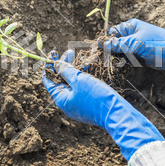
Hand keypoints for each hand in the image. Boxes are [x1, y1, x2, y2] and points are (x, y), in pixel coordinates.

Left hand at [42, 49, 164, 159]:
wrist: (116, 113)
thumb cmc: (96, 97)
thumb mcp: (79, 80)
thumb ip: (66, 71)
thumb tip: (55, 64)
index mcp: (61, 99)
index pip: (48, 81)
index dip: (49, 66)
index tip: (53, 54)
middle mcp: (67, 103)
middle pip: (60, 81)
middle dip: (64, 65)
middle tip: (69, 52)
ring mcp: (78, 104)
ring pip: (72, 83)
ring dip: (74, 70)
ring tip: (80, 57)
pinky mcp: (88, 103)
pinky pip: (81, 88)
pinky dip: (82, 78)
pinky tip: (88, 67)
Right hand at [103, 19, 164, 71]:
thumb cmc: (158, 44)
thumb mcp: (136, 43)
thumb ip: (118, 44)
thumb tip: (102, 44)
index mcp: (130, 27)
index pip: (112, 32)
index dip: (104, 40)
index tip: (97, 50)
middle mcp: (132, 35)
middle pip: (115, 43)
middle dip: (108, 51)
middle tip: (100, 60)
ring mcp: (136, 46)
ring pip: (120, 52)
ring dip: (115, 58)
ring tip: (108, 65)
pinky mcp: (140, 56)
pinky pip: (127, 59)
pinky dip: (123, 63)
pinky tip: (117, 68)